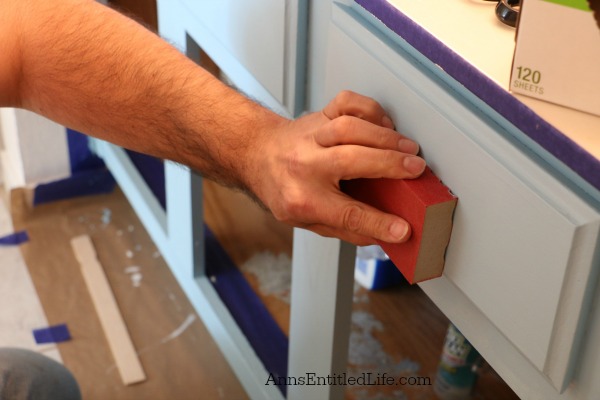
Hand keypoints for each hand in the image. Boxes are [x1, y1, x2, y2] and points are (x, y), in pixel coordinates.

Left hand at [248, 91, 425, 245]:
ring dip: (385, 137)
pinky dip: (371, 109)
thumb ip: (344, 229)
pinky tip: (385, 123)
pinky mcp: (320, 115)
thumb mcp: (306, 220)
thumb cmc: (283, 189)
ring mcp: (312, 136)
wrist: (257, 155)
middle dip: (389, 165)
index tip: (403, 229)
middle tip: (417, 170)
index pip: (346, 214)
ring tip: (408, 149)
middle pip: (351, 161)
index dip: (378, 223)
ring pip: (350, 128)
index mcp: (301, 199)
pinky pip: (346, 102)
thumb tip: (382, 235)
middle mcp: (305, 164)